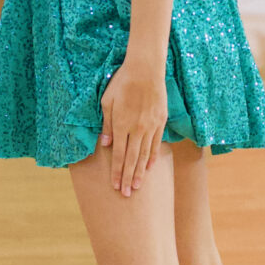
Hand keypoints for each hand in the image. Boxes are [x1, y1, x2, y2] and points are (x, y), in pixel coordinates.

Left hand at [98, 55, 167, 197]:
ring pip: (145, 154)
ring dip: (140, 172)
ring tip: (137, 186)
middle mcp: (137, 129)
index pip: (118, 155)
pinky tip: (149, 167)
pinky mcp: (160, 122)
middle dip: (127, 178)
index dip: (116, 172)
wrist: (146, 70)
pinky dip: (152, 157)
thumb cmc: (122, 83)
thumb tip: (104, 145)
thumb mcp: (107, 101)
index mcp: (121, 125)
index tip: (114, 185)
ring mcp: (150, 126)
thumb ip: (107, 125)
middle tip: (126, 194)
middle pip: (131, 159)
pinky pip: (156, 143)